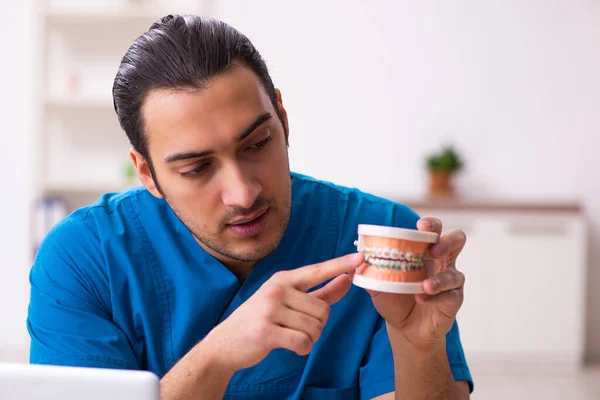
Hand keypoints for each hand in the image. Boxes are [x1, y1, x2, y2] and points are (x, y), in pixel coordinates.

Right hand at [202, 252, 364, 371]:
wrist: (225, 343)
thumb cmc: (261, 320)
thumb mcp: (287, 302)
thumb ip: (320, 291)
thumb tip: (347, 279)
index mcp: (283, 280)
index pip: (317, 271)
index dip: (339, 265)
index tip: (360, 257)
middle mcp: (277, 290)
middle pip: (323, 310)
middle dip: (318, 325)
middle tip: (297, 327)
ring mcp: (270, 310)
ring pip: (314, 328)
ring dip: (309, 338)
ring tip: (289, 335)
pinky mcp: (266, 331)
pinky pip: (303, 342)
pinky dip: (301, 349)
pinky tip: (287, 345)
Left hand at [368, 217, 465, 349]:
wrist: (404, 327)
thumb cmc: (395, 298)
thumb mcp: (378, 282)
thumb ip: (370, 269)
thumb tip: (357, 256)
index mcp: (425, 251)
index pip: (434, 229)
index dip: (431, 224)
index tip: (421, 226)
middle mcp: (441, 261)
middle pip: (456, 240)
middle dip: (446, 241)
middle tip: (434, 249)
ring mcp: (450, 281)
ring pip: (456, 273)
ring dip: (439, 279)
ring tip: (424, 286)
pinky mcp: (453, 300)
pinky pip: (451, 295)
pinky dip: (436, 296)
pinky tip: (422, 299)